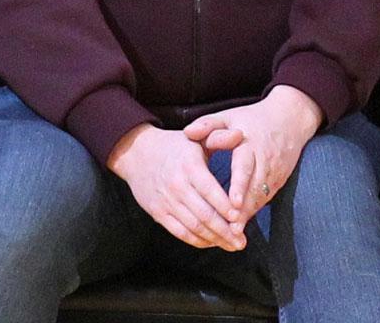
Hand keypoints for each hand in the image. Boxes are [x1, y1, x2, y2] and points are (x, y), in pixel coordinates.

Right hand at [106, 123, 246, 251]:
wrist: (137, 154)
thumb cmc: (174, 146)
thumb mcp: (197, 137)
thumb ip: (220, 138)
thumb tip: (241, 134)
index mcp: (190, 166)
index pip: (212, 192)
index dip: (228, 208)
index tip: (241, 218)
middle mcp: (177, 186)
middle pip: (205, 215)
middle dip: (226, 231)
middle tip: (242, 241)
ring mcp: (166, 202)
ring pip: (194, 227)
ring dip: (215, 239)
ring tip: (232, 245)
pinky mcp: (158, 213)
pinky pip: (180, 232)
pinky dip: (197, 241)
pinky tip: (211, 242)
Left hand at [183, 86, 323, 224]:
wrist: (290, 120)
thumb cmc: (252, 119)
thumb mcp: (229, 116)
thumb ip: (208, 124)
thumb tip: (187, 132)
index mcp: (250, 144)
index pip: (245, 166)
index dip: (239, 185)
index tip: (232, 202)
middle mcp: (265, 160)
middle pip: (254, 189)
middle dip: (244, 210)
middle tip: (231, 229)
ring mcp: (274, 172)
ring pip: (260, 198)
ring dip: (248, 215)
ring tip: (233, 235)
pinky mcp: (278, 181)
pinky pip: (264, 199)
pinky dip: (252, 212)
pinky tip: (239, 226)